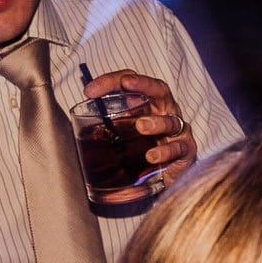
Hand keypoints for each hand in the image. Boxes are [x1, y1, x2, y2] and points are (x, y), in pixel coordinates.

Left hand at [84, 69, 197, 190]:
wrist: (162, 180)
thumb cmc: (141, 151)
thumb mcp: (121, 135)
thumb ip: (105, 125)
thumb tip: (75, 121)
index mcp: (148, 104)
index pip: (131, 84)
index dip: (111, 82)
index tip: (90, 90)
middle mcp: (166, 112)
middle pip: (159, 90)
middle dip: (143, 84)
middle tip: (127, 83)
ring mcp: (178, 131)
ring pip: (170, 120)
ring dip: (156, 122)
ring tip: (142, 126)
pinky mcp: (186, 150)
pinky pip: (178, 148)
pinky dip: (166, 151)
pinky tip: (152, 156)